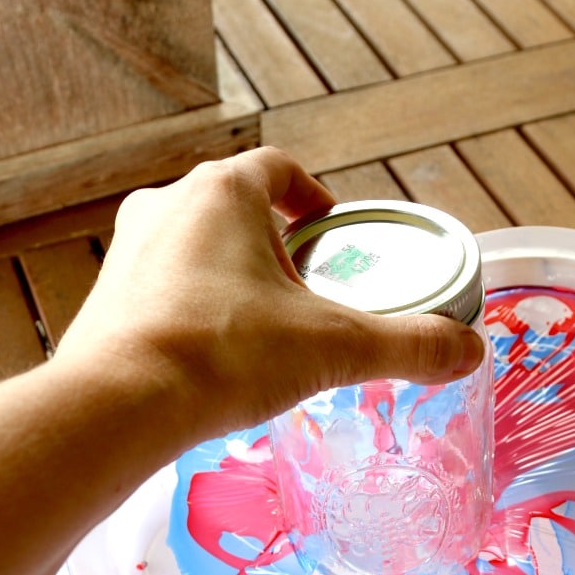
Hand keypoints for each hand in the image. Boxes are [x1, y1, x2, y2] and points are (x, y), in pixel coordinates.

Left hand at [55, 146, 483, 451]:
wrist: (119, 404)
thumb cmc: (225, 355)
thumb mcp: (333, 348)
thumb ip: (407, 346)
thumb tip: (471, 351)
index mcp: (224, 192)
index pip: (278, 169)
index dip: (312, 194)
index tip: (329, 226)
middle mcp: (167, 205)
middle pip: (233, 206)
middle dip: (272, 241)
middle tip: (304, 286)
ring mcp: (128, 250)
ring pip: (192, 245)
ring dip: (228, 272)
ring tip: (260, 323)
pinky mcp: (104, 297)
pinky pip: (159, 286)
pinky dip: (190, 305)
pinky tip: (210, 352)